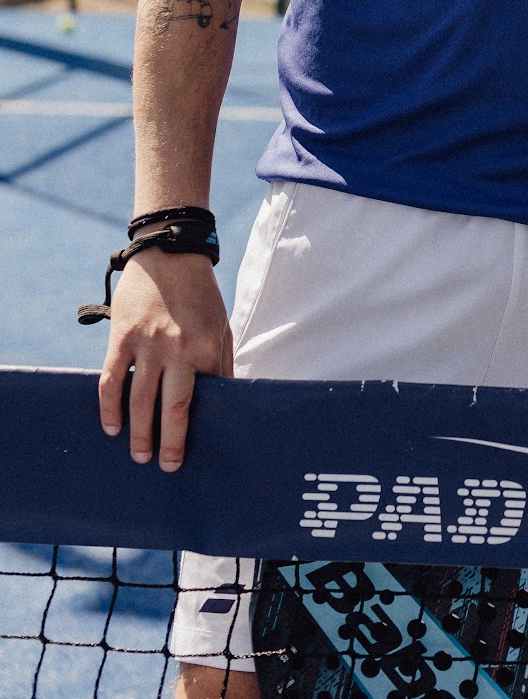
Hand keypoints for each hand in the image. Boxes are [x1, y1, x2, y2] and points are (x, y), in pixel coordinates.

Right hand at [98, 250, 232, 472]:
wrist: (169, 252)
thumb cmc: (200, 293)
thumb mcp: (220, 325)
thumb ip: (220, 362)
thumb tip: (226, 399)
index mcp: (205, 348)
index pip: (204, 398)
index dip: (201, 425)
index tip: (200, 449)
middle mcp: (177, 350)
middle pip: (172, 409)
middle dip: (170, 444)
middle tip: (168, 468)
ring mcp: (146, 345)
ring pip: (139, 402)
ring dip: (138, 434)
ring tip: (140, 455)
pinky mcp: (121, 338)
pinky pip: (111, 381)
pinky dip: (109, 409)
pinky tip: (112, 427)